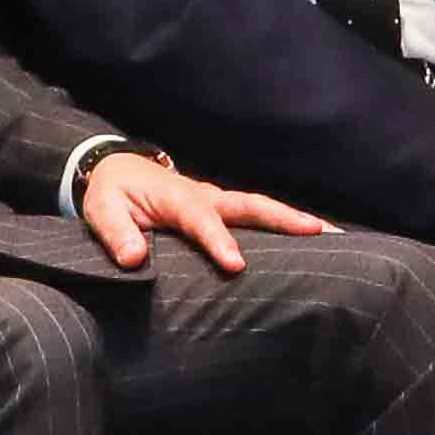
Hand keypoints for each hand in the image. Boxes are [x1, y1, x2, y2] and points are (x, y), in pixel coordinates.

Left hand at [80, 149, 326, 271]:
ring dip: (293, 221)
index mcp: (175, 197)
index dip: (219, 241)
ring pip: (259, 209)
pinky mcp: (222, 210)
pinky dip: (283, 226)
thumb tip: (134, 258)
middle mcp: (204, 195)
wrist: (116, 169)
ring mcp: (217, 201)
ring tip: (334, 236)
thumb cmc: (110, 193)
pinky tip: (311, 243)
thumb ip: (116, 234)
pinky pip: (255, 218)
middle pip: (249, 205)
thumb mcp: (101, 211)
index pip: (200, 219)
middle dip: (283, 218)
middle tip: (318, 231)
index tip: (236, 265)